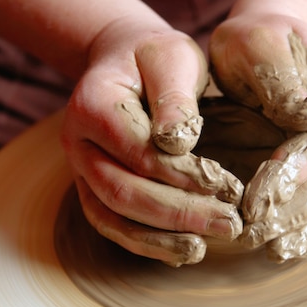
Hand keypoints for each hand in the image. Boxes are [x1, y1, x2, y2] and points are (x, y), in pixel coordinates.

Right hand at [61, 17, 243, 266]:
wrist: (124, 61)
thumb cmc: (153, 57)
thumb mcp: (172, 57)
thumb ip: (175, 98)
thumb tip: (179, 144)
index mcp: (93, 104)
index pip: (139, 152)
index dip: (183, 175)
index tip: (229, 186)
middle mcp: (77, 141)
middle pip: (122, 191)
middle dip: (179, 213)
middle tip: (229, 223)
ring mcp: (79, 168)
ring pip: (111, 216)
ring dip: (159, 238)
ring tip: (204, 248)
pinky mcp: (92, 186)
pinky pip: (111, 223)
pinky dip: (144, 242)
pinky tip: (180, 250)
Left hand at [209, 13, 306, 262]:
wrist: (272, 37)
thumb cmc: (253, 41)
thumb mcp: (255, 42)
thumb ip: (278, 74)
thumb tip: (306, 114)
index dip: (289, 175)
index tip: (254, 205)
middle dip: (295, 210)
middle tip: (255, 235)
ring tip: (275, 251)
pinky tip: (295, 246)